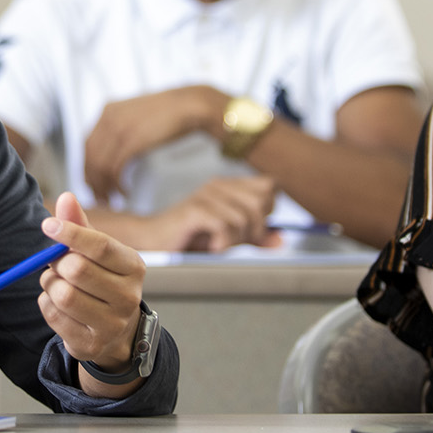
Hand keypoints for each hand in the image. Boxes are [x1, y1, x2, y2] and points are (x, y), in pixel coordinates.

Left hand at [37, 192, 144, 379]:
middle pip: (77, 270)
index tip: (48, 225)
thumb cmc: (103, 281)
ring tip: (57, 282)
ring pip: (63, 294)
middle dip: (57, 262)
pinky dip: (46, 303)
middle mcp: (129, 297)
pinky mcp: (91, 344)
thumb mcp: (97, 252)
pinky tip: (57, 302)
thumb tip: (66, 197)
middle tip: (55, 261)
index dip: (72, 233)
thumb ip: (80, 224)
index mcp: (134, 266)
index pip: (101, 246)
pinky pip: (53, 316)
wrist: (116, 332)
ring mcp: (112, 324)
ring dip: (50, 284)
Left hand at [83, 86, 226, 201]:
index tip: (94, 185)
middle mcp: (108, 118)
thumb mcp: (138, 115)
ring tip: (113, 200)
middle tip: (101, 199)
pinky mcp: (132, 140)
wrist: (189, 105)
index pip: (87, 145)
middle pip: (89, 157)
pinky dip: (117, 185)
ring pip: (100, 166)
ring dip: (104, 187)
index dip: (87, 168)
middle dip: (92, 182)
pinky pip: (115, 168)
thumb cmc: (168, 114)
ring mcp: (119, 128)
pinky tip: (125, 193)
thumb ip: (123, 127)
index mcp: (108, 111)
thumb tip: (114, 150)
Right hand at [149, 176, 277, 251]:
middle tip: (234, 240)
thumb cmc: (189, 238)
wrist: (152, 241)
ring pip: (245, 218)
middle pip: (262, 202)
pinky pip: (226, 226)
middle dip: (255, 228)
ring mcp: (206, 195)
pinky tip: (211, 246)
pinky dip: (222, 242)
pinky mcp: (195, 209)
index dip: (268, 209)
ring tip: (217, 245)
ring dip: (235, 240)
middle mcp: (219, 186)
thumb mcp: (228, 237)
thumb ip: (253, 236)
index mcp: (229, 187)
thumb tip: (280, 239)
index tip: (253, 227)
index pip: (269, 186)